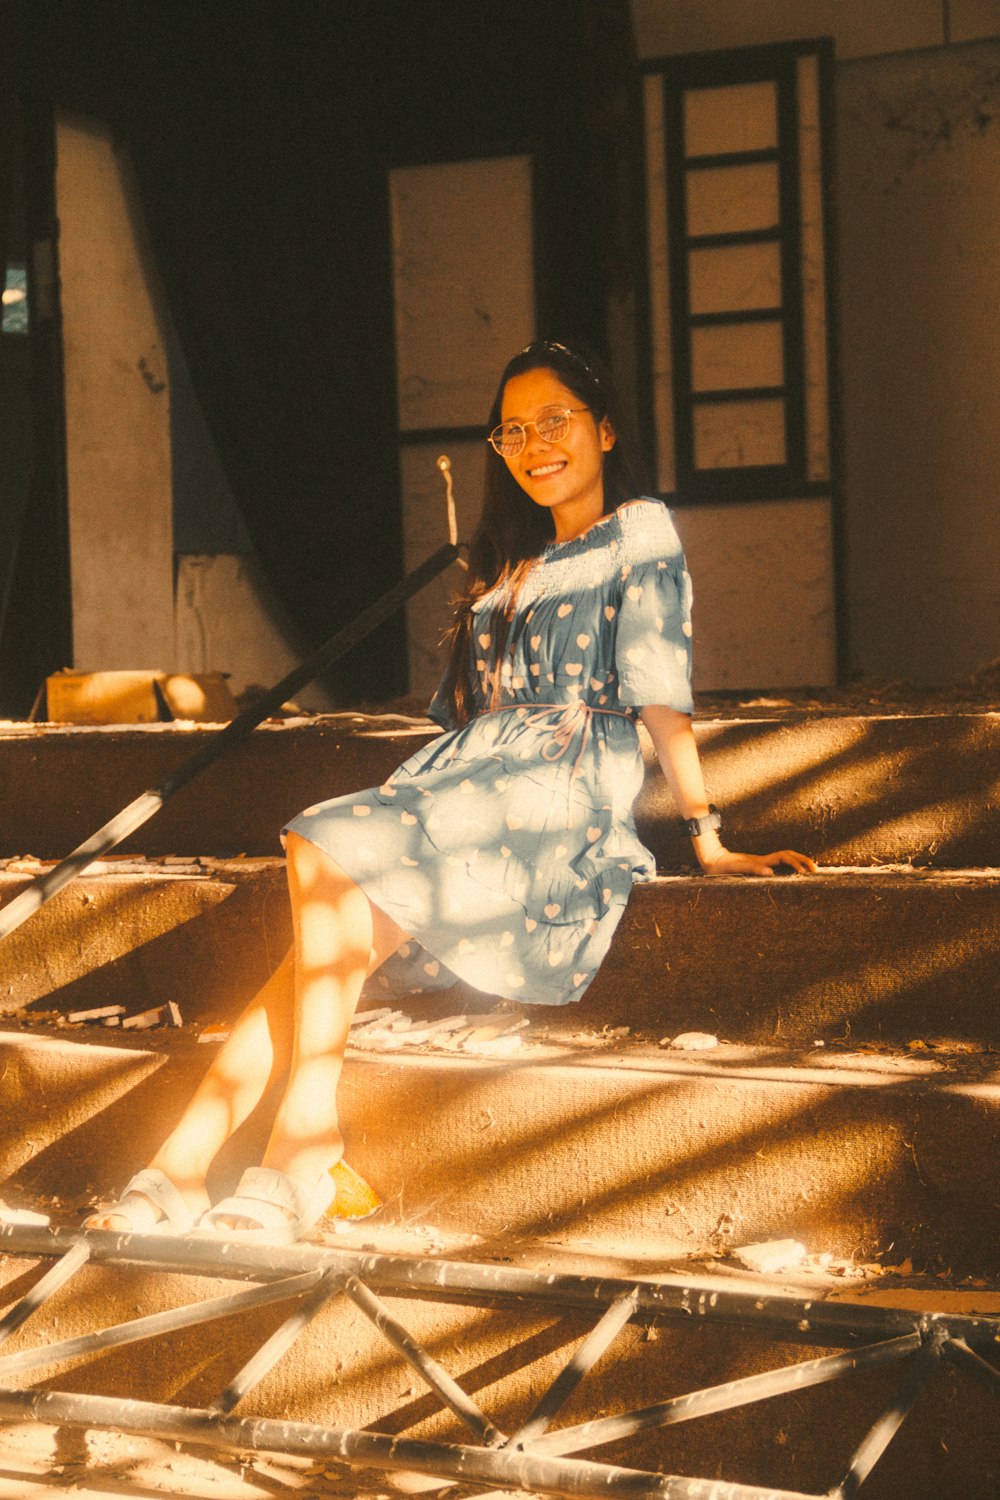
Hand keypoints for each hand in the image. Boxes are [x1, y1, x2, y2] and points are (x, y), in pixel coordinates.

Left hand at [697, 847, 817, 877]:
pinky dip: (789, 865)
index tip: (804, 872)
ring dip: (797, 861)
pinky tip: (793, 872)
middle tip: (816, 870)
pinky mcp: (757, 865)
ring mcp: (761, 862)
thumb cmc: (722, 865)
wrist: (711, 859)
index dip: (795, 863)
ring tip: (810, 869)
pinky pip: (777, 863)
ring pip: (784, 858)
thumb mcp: (736, 867)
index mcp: (761, 860)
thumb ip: (752, 868)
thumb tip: (770, 872)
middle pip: (788, 855)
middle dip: (803, 860)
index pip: (784, 858)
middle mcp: (763, 860)